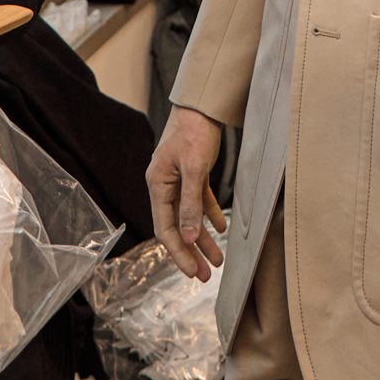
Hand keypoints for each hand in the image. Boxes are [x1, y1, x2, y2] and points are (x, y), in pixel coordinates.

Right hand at [146, 107, 225, 282]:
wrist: (202, 103)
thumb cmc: (194, 131)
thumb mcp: (194, 168)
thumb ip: (191, 203)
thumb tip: (188, 236)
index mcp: (157, 185)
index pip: (165, 228)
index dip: (178, 252)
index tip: (192, 272)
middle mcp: (165, 185)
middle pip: (177, 227)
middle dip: (192, 252)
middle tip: (206, 275)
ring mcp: (178, 179)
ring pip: (190, 216)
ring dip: (204, 238)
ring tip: (218, 259)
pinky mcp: (193, 172)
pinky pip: (199, 200)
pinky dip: (209, 214)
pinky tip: (222, 229)